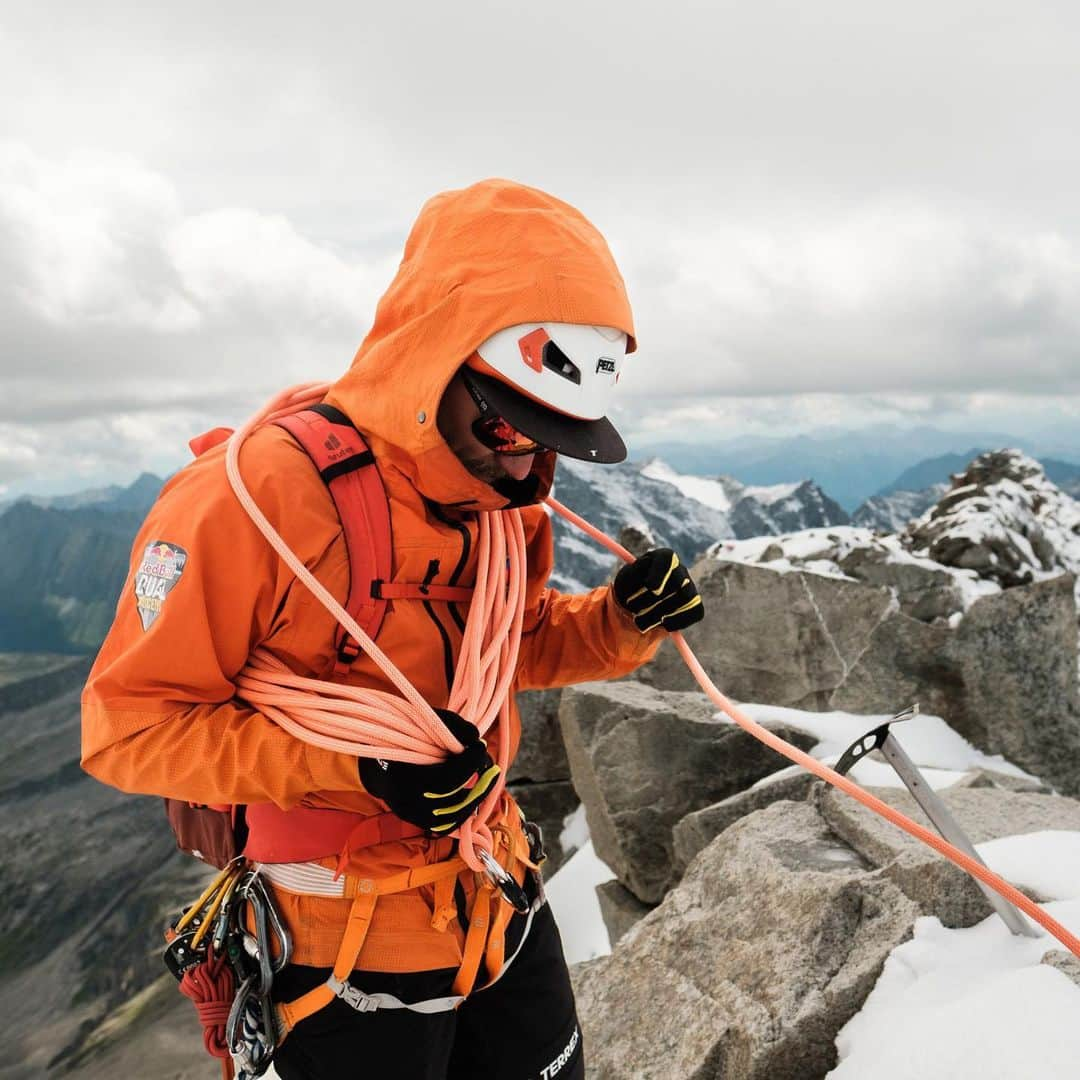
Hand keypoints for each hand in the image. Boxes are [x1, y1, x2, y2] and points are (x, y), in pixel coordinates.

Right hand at [359, 710, 499, 833]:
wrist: (378, 762)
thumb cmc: (405, 738)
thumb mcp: (427, 724)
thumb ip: (453, 728)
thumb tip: (477, 741)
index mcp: (402, 777)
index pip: (446, 779)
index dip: (468, 763)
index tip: (480, 748)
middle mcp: (406, 803)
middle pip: (453, 801)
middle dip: (478, 782)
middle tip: (490, 767)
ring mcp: (412, 816)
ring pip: (453, 816)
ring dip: (475, 798)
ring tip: (485, 779)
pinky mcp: (418, 823)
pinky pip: (448, 825)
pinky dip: (464, 811)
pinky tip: (473, 794)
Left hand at [612, 547, 703, 633]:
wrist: (638, 604)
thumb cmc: (631, 588)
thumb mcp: (625, 580)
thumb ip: (633, 577)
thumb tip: (648, 580)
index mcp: (662, 557)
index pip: (667, 559)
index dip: (661, 573)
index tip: (650, 587)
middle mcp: (680, 569)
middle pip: (678, 582)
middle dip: (655, 601)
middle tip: (636, 613)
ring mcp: (690, 587)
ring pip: (686, 599)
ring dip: (662, 614)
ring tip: (641, 623)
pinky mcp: (695, 605)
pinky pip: (695, 612)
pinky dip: (678, 621)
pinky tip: (662, 625)